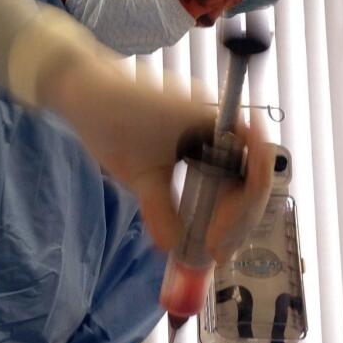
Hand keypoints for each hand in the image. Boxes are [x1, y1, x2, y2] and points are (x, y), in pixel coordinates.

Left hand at [42, 58, 274, 265]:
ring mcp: (211, 128)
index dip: (241, 212)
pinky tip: (205, 223)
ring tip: (212, 246)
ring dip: (231, 212)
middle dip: (239, 219)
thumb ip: (161, 211)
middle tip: (217, 254)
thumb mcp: (139, 175)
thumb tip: (175, 249)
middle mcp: (222, 123)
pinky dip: (217, 197)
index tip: (215, 243)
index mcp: (217, 122)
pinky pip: (221, 169)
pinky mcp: (197, 136)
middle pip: (253, 178)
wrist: (85, 88)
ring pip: (239, 176)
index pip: (256, 171)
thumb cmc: (113, 121)